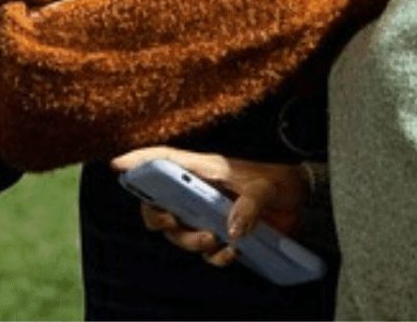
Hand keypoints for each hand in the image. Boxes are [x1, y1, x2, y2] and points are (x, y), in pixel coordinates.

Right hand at [110, 147, 305, 267]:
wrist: (300, 200)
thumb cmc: (278, 182)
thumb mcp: (267, 188)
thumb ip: (250, 205)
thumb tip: (232, 229)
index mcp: (203, 169)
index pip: (164, 159)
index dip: (138, 161)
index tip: (116, 165)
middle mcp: (198, 190)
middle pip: (159, 203)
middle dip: (157, 217)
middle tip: (170, 222)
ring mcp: (206, 213)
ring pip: (178, 231)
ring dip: (188, 241)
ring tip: (211, 241)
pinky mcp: (220, 233)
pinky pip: (204, 250)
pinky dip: (214, 256)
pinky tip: (231, 253)